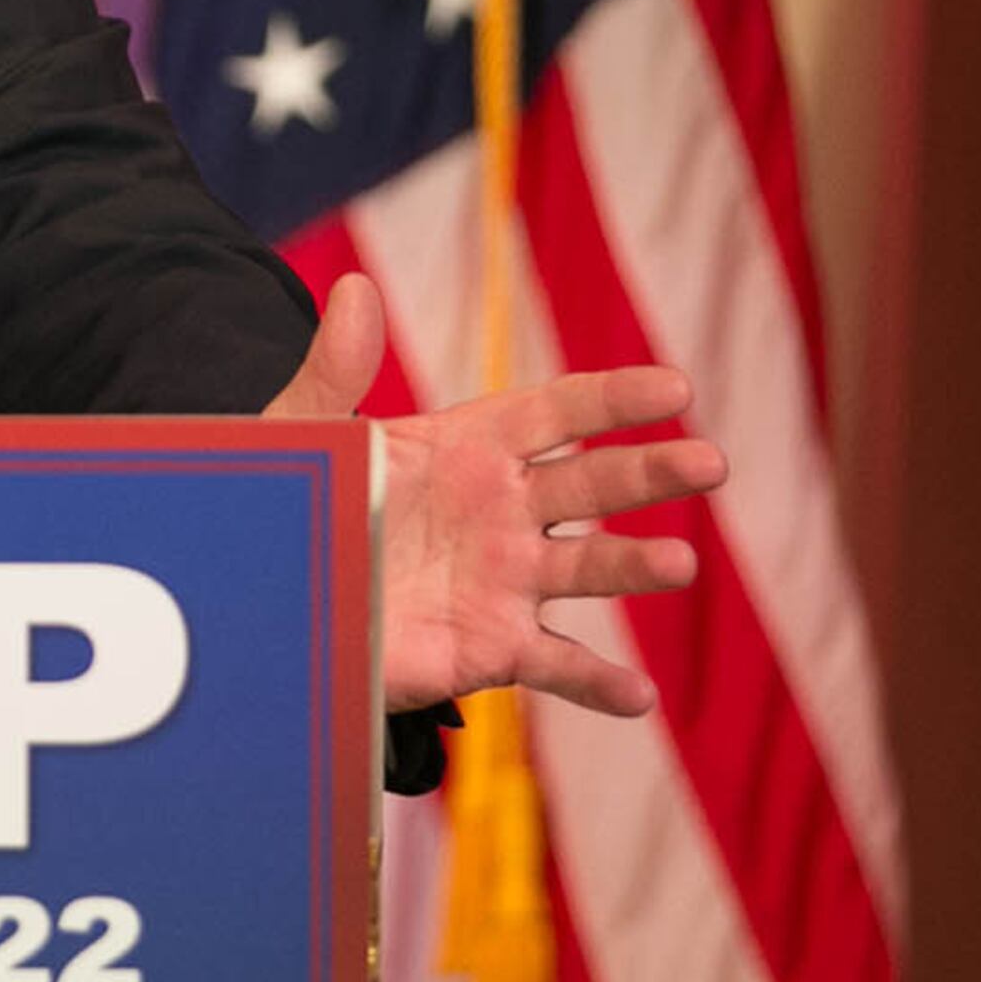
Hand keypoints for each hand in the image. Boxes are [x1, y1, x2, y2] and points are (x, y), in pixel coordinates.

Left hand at [262, 273, 722, 717]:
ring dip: (637, 566)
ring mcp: (505, 578)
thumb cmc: (296, 502)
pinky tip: (638, 695)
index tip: (675, 388)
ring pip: (589, 568)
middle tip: (709, 464)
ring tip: (679, 565)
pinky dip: (597, 681)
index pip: (557, 411)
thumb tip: (354, 286)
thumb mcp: (305, 436)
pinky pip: (556, 663)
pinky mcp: (491, 646)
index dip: (615, 399)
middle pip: (593, 483)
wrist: (271, 594)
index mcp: (469, 445)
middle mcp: (503, 508)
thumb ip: (333, 371)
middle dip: (652, 473)